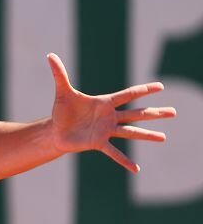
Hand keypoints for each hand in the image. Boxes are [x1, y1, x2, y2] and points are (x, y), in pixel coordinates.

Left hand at [47, 53, 176, 171]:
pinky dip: (124, 160)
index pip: (128, 94)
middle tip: (174, 112)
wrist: (55, 130)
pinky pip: (114, 152)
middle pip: (136, 113)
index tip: (161, 87)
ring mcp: (106, 130)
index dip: (143, 90)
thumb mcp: (62, 92)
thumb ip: (60, 73)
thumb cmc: (62, 111)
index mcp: (104, 103)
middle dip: (155, 112)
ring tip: (164, 137)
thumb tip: (50, 55)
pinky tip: (136, 169)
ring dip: (147, 135)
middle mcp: (109, 117)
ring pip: (131, 132)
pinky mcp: (98, 142)